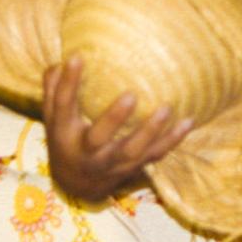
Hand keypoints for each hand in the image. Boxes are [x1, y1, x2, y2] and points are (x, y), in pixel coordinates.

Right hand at [41, 55, 192, 201]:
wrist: (78, 184)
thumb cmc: (66, 138)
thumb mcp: (53, 117)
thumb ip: (54, 88)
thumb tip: (61, 60)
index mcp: (64, 133)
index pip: (64, 105)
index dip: (70, 82)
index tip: (78, 56)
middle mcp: (88, 152)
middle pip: (99, 138)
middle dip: (114, 118)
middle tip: (131, 95)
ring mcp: (113, 163)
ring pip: (132, 151)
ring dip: (150, 131)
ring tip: (166, 108)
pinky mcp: (134, 167)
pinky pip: (155, 155)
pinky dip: (172, 140)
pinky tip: (187, 121)